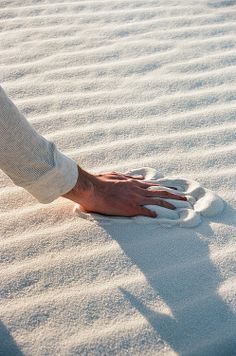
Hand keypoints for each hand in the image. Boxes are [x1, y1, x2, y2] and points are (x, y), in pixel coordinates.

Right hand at [62, 166, 186, 217]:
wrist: (92, 188)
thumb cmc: (101, 181)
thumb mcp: (116, 175)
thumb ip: (128, 177)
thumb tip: (137, 177)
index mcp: (134, 182)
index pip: (154, 185)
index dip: (166, 187)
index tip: (175, 189)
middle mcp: (137, 189)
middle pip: (160, 192)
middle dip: (174, 195)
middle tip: (186, 198)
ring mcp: (135, 198)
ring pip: (156, 201)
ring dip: (169, 204)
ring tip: (180, 207)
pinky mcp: (129, 208)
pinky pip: (144, 211)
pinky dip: (152, 213)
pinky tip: (159, 216)